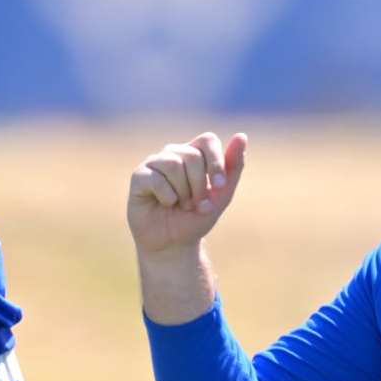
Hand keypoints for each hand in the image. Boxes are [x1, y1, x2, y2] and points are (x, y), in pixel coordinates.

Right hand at [127, 132, 246, 257]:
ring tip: (180, 205)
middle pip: (192, 156)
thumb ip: (233, 167)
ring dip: (183, 192)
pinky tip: (165, 204)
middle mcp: (173, 153)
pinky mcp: (139, 176)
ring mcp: (154, 163)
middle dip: (199, 186)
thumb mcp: (221, 195)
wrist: (173, 244)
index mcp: (194, 154)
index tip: (219, 187)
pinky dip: (167, 197)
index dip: (215, 162)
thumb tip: (242, 136)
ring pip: (174, 164)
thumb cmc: (196, 218)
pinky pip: (156, 179)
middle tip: (195, 204)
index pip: (207, 140)